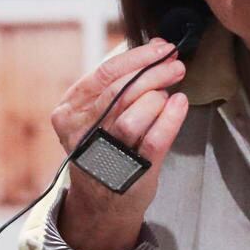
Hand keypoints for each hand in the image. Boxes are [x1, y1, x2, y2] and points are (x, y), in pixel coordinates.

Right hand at [48, 40, 189, 249]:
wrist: (102, 203)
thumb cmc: (104, 147)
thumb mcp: (98, 113)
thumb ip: (121, 81)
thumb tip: (157, 47)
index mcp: (69, 110)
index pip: (105, 73)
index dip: (138, 57)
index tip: (163, 48)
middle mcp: (80, 132)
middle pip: (119, 92)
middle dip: (153, 73)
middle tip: (176, 65)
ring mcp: (102, 155)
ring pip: (131, 117)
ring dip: (156, 98)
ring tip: (170, 92)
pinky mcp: (128, 173)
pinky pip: (153, 141)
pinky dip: (171, 120)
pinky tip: (180, 104)